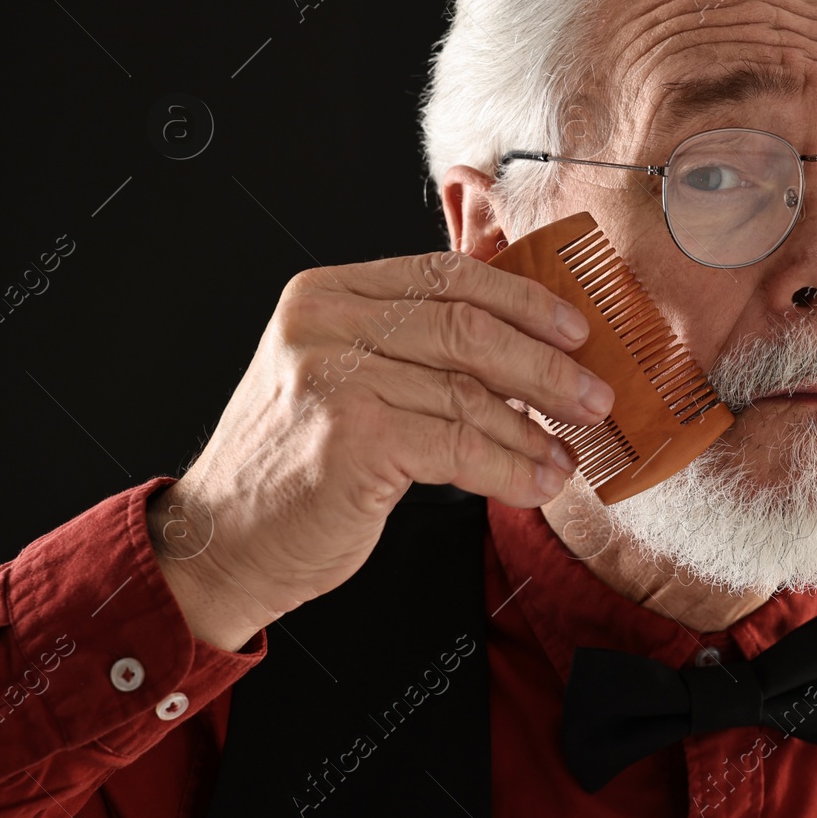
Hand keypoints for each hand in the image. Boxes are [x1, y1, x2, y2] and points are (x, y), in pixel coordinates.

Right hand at [148, 250, 612, 649]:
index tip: (575, 330)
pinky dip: (511, 467)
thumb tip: (523, 326)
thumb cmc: (298, 463)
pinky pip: (459, 446)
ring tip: (568, 454)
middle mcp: (324, 324)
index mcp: (328, 293)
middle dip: (546, 365)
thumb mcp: (346, 375)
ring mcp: (333, 377)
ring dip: (534, 430)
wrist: (222, 542)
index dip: (523, 300)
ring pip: (468, 392)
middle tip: (594, 396)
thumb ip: (416, 340)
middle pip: (467, 328)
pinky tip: (538, 484)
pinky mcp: (351, 437)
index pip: (447, 275)